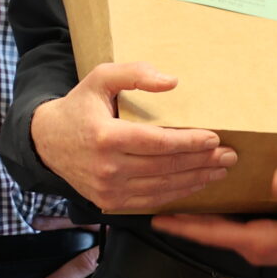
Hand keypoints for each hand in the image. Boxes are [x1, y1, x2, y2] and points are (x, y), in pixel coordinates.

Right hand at [30, 64, 235, 213]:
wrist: (47, 142)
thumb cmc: (79, 107)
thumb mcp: (100, 78)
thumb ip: (134, 74)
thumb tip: (172, 82)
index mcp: (105, 136)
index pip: (157, 143)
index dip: (188, 143)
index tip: (214, 138)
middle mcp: (107, 167)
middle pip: (165, 167)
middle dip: (202, 162)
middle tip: (230, 155)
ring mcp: (108, 189)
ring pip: (163, 187)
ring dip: (196, 179)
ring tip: (220, 170)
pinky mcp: (110, 203)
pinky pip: (152, 201)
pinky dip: (178, 193)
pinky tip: (196, 183)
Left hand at [155, 167, 276, 274]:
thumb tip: (276, 176)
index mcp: (259, 241)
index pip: (212, 234)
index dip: (184, 225)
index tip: (157, 218)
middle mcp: (253, 246)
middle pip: (208, 233)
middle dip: (183, 219)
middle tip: (155, 202)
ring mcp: (258, 244)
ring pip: (218, 230)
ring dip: (197, 217)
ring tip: (175, 199)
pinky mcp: (266, 239)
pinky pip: (231, 228)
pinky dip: (215, 217)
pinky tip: (209, 202)